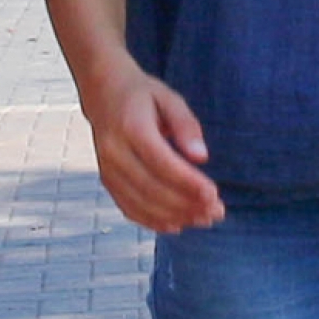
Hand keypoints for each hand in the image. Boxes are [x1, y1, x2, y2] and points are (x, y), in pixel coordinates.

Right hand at [78, 60, 223, 234]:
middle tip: (216, 212)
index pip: (162, 163)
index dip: (188, 183)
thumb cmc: (143, 95)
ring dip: (174, 216)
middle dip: (186, 205)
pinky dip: (152, 221)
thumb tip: (202, 158)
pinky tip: (176, 225)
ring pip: (140, 203)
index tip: (214, 195)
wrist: (103, 93)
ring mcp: (107, 169)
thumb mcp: (169, 98)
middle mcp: (114, 152)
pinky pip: (128, 208)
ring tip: (203, 219)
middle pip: (152, 188)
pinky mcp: (106, 180)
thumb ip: (186, 125)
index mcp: (131, 128)